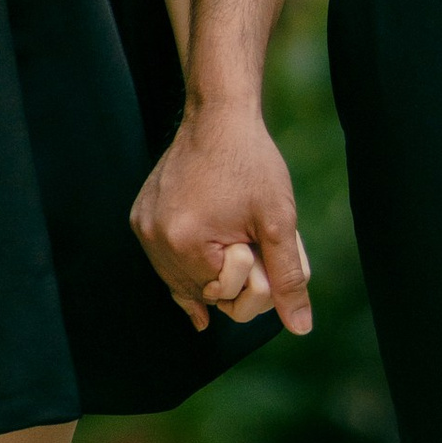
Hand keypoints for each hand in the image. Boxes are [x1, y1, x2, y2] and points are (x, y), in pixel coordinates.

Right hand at [133, 101, 312, 336]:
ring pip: (181, 279)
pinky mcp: (140, 215)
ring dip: (207, 268)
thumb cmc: (251, 163)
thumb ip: (288, 278)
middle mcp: (154, 239)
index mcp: (185, 244)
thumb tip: (301, 328)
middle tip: (244, 236)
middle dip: (229, 275)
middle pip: (201, 293)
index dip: (249, 274)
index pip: (224, 297)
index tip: (254, 238)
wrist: (219, 114)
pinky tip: (204, 244)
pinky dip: (185, 258)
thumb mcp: (278, 221)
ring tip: (225, 228)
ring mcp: (144, 227)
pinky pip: (164, 259)